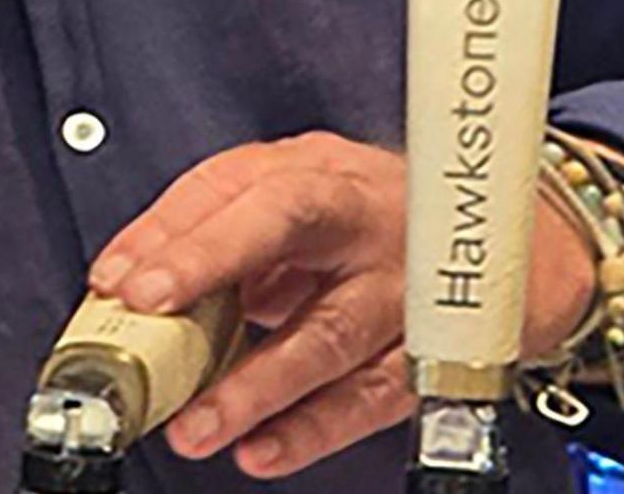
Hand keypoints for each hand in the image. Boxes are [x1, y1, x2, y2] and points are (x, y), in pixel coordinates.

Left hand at [85, 133, 594, 479]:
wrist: (499, 247)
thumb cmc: (372, 218)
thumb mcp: (300, 195)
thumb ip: (217, 229)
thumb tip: (125, 282)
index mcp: (323, 173)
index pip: (244, 185)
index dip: (180, 230)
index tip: (123, 277)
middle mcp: (364, 220)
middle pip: (288, 224)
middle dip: (211, 262)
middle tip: (148, 307)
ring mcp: (403, 290)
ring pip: (328, 332)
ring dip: (255, 384)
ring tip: (196, 425)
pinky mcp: (428, 357)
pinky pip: (367, 399)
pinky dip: (311, 429)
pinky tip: (261, 450)